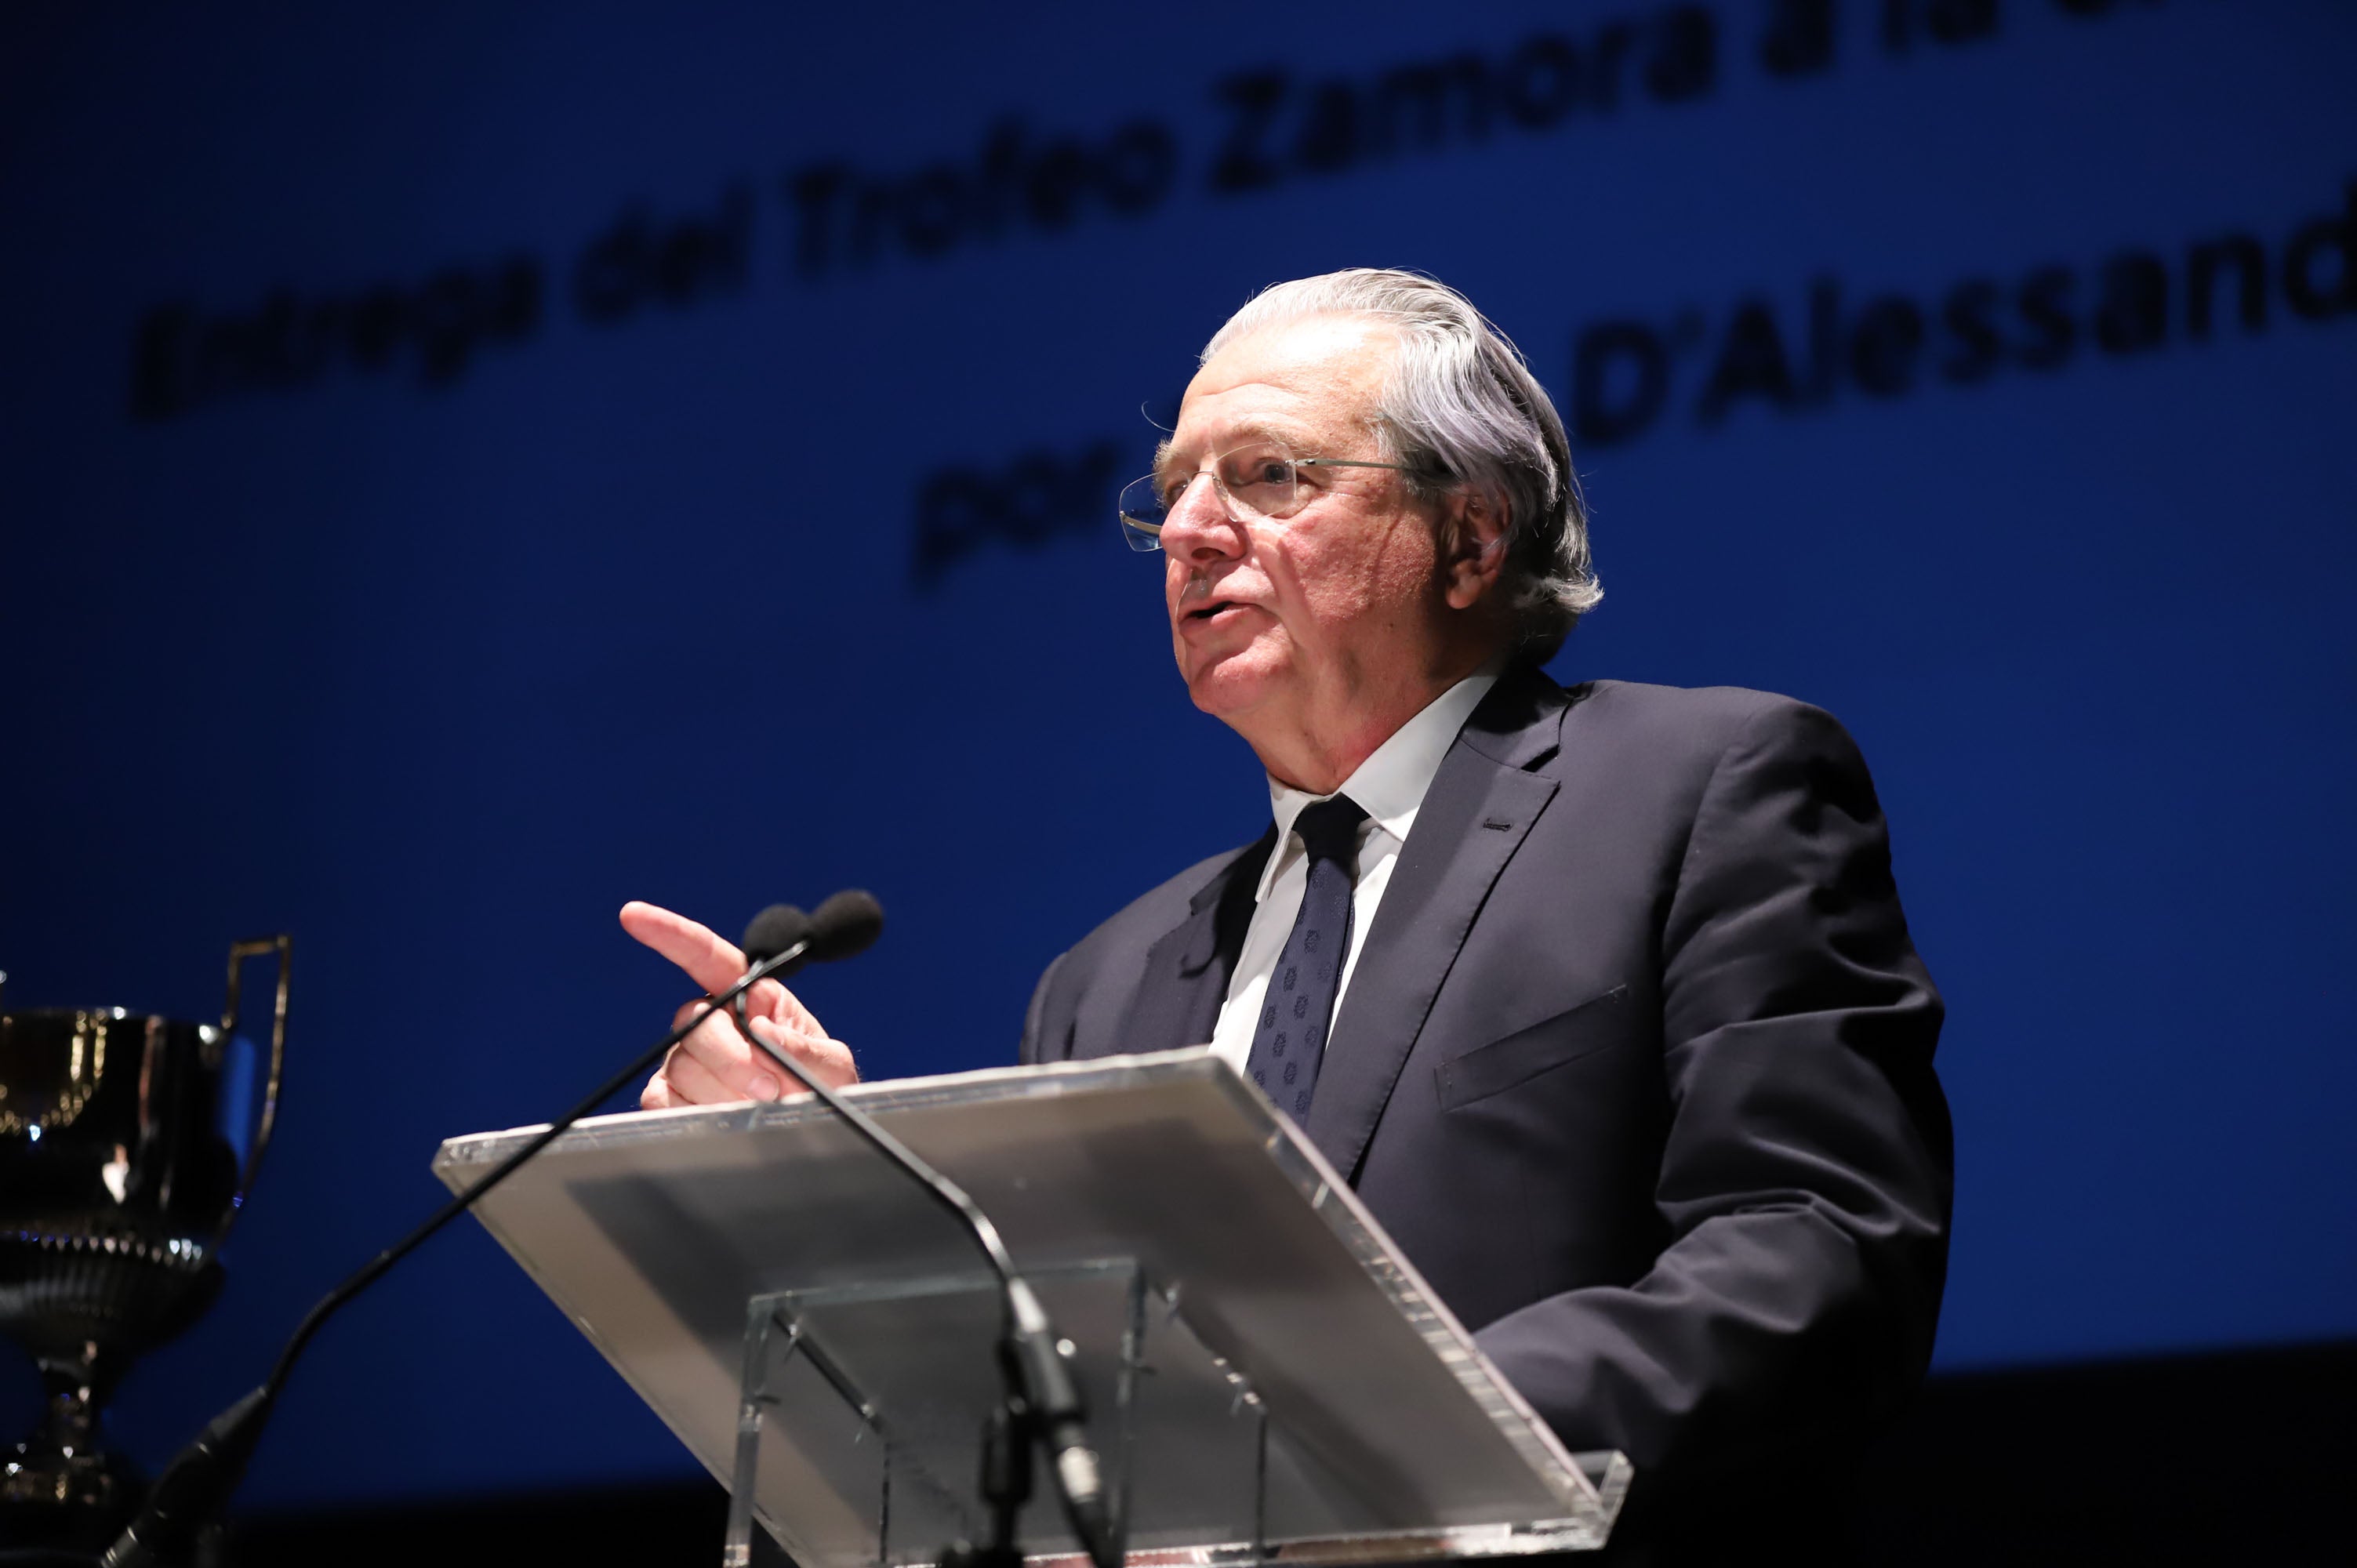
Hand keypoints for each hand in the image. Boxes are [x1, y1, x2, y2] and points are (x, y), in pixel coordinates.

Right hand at [621, 901, 859, 1108]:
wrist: (808, 1132)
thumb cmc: (821, 1088)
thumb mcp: (831, 1066)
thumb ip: (805, 1050)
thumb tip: (761, 1031)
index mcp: (750, 996)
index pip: (706, 956)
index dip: (672, 934)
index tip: (634, 915)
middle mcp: (711, 1020)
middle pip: (696, 1022)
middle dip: (734, 1059)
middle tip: (770, 1089)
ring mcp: (685, 1057)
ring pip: (683, 1065)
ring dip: (725, 1093)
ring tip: (761, 1107)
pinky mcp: (668, 1095)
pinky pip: (663, 1099)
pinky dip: (697, 1112)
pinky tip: (726, 1117)